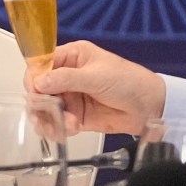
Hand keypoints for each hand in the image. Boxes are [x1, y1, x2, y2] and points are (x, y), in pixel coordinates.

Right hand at [28, 40, 164, 135]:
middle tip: (47, 113)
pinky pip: (57, 122)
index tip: (36, 92)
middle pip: (39, 89)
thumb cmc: (131, 82)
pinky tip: (69, 129)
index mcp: (72, 57)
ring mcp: (71, 96)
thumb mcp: (97, 76)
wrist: (151, 108)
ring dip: (51, 119)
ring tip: (64, 125)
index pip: (41, 64)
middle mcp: (67, 76)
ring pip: (46, 108)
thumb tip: (40, 82)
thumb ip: (66, 79)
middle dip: (41, 103)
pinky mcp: (75, 115)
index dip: (34, 78)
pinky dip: (59, 128)